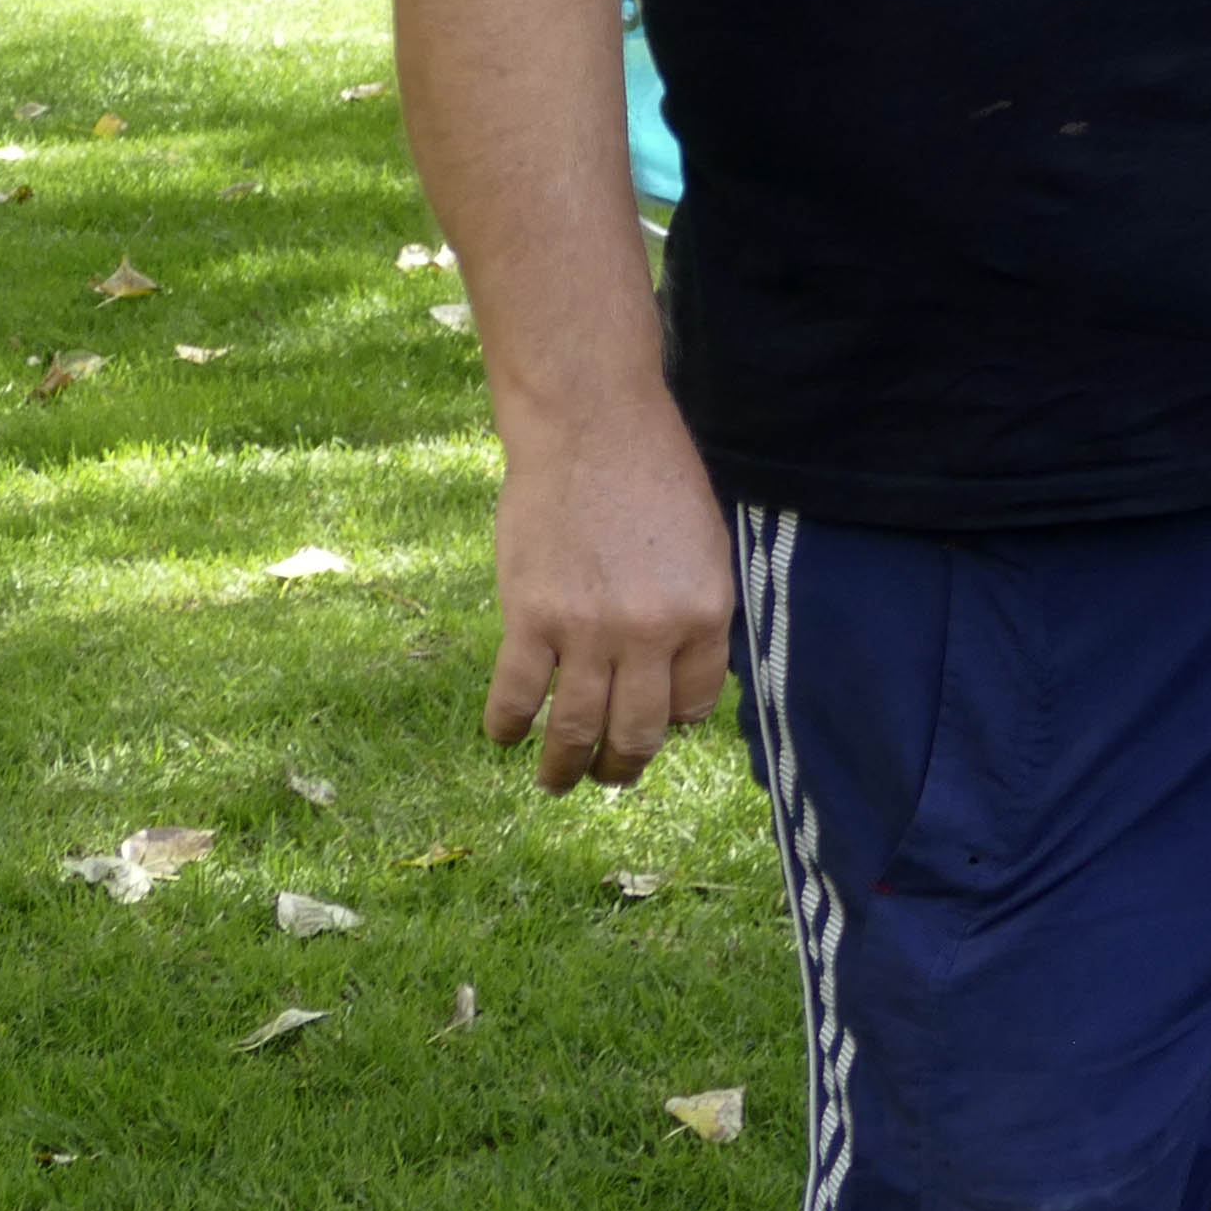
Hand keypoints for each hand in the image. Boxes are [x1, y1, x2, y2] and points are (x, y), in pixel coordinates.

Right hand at [485, 404, 737, 793]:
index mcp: (704, 613)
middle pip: (639, 730)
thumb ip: (696, 611)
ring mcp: (588, 629)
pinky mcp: (531, 618)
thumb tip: (681, 675)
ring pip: (576, 729)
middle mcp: (651, 632)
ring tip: (558, 782)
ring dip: (565, 768)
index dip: (675, 723)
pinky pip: (517, 696)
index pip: (695, 703)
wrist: (590, 428)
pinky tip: (505, 736)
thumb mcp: (705, 545)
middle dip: (624, 766)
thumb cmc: (654, 476)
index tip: (657, 728)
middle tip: (610, 777)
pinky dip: (508, 727)